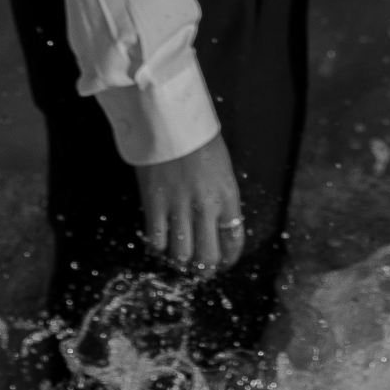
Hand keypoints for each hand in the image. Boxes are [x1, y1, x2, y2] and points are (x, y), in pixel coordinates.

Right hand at [134, 134, 245, 273]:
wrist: (171, 120)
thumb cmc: (198, 139)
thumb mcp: (221, 169)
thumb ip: (220, 199)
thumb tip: (216, 225)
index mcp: (228, 196)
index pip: (234, 240)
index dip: (229, 258)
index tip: (223, 262)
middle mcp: (206, 206)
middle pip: (208, 256)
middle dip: (205, 269)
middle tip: (199, 268)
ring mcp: (179, 207)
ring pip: (182, 255)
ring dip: (180, 261)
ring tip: (178, 259)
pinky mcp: (155, 204)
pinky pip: (156, 241)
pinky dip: (157, 249)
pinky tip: (159, 245)